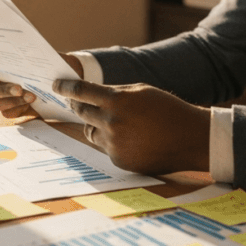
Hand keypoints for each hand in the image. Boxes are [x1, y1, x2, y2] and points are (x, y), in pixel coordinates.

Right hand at [0, 53, 83, 118]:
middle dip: (3, 90)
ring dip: (13, 101)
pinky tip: (30, 105)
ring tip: (31, 97)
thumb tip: (36, 50)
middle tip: (19, 88)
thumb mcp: (39, 54)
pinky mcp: (9, 109)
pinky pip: (7, 113)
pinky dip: (18, 109)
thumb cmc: (41, 62)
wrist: (53, 80)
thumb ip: (34, 52)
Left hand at [53, 79, 210, 174]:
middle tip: (78, 102)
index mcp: (117, 101)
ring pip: (92, 132)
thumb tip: (93, 95)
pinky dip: (114, 142)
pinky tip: (133, 140)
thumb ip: (116, 93)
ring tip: (119, 123)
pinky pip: (106, 148)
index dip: (66, 87)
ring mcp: (114, 144)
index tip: (56, 84)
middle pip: (81, 112)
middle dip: (78, 106)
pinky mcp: (119, 161)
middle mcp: (111, 123)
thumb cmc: (168, 110)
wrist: (190, 138)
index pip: (81, 92)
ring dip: (97, 126)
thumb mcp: (142, 91)